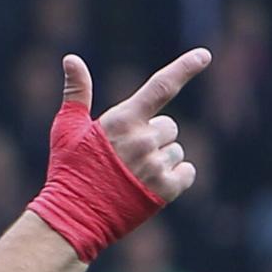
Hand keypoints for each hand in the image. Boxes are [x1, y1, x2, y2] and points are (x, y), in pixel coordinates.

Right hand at [28, 48, 210, 261]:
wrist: (73, 217)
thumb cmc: (69, 170)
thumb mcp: (67, 129)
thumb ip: (76, 92)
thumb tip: (71, 58)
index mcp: (122, 120)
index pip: (161, 87)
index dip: (184, 68)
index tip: (204, 55)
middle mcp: (143, 140)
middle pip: (169, 127)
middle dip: (153, 138)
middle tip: (126, 157)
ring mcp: (155, 165)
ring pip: (175, 152)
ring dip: (160, 161)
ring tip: (132, 176)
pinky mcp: (166, 190)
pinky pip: (187, 172)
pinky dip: (174, 179)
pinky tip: (149, 186)